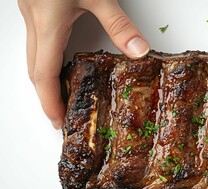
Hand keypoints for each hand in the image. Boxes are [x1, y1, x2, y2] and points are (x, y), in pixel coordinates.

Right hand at [18, 0, 149, 128]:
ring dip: (45, 77)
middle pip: (34, 69)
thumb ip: (117, 23)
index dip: (48, 101)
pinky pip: (37, 40)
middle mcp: (35, 22)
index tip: (57, 122)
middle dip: (45, 95)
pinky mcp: (36, 4)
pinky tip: (61, 59)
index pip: (43, 75)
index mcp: (47, 25)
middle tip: (59, 114)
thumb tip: (138, 50)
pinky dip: (47, 57)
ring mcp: (32, 12)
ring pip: (33, 54)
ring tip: (62, 94)